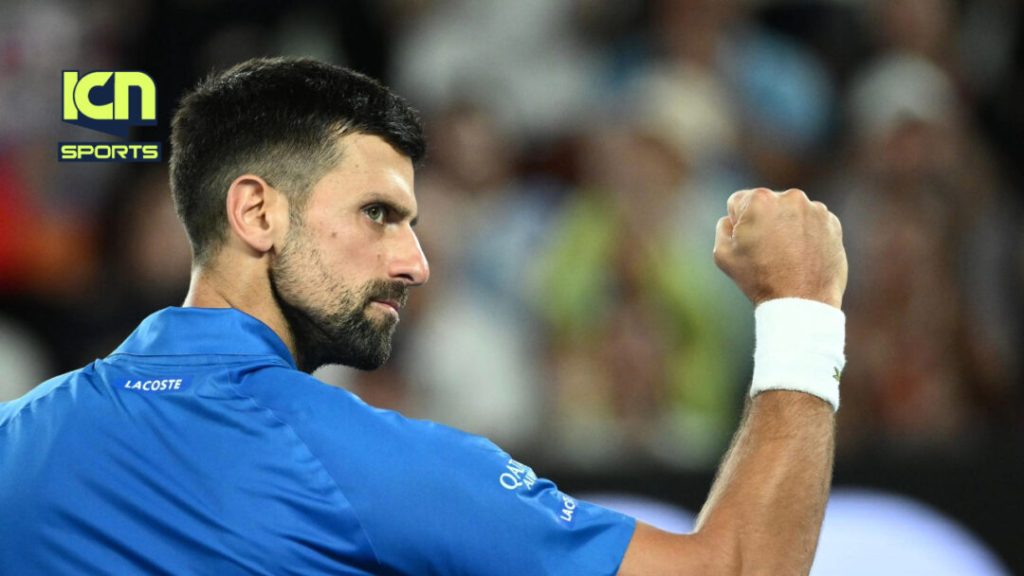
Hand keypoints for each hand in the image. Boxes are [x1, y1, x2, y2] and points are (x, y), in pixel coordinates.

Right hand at [713, 188, 846, 308]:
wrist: (802, 302)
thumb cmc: (759, 280)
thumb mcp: (722, 255)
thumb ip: (723, 228)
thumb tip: (731, 220)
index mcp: (759, 200)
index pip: (738, 202)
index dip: (737, 224)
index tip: (747, 244)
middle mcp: (789, 197)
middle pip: (767, 204)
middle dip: (764, 221)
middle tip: (767, 251)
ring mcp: (815, 209)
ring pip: (791, 212)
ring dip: (786, 226)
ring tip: (787, 256)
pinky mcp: (833, 223)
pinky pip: (812, 222)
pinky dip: (807, 234)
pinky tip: (802, 256)